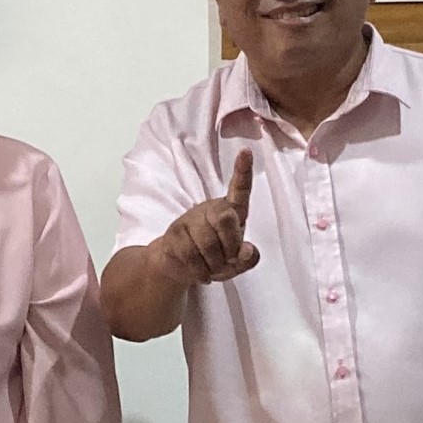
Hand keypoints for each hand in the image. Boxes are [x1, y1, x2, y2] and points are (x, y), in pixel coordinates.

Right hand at [149, 148, 258, 286]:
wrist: (177, 266)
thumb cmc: (213, 260)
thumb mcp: (236, 264)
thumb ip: (248, 259)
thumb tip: (246, 250)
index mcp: (232, 212)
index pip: (240, 189)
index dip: (243, 171)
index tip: (246, 151)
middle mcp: (211, 209)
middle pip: (226, 218)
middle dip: (229, 247)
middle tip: (226, 258)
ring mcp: (191, 219)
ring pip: (208, 243)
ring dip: (213, 265)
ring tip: (210, 266)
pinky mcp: (175, 232)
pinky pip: (191, 255)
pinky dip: (200, 271)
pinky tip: (199, 271)